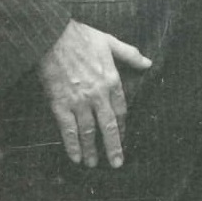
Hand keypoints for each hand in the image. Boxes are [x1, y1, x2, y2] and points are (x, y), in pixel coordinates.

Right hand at [37, 20, 151, 168]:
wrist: (52, 36)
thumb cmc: (81, 37)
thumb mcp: (110, 42)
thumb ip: (130, 54)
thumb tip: (148, 63)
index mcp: (111, 80)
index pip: (121, 110)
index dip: (122, 127)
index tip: (122, 138)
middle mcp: (98, 95)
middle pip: (108, 126)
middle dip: (113, 147)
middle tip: (116, 163)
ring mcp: (78, 101)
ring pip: (88, 131)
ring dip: (91, 149)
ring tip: (93, 164)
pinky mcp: (60, 104)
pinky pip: (67, 129)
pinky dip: (71, 145)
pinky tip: (75, 158)